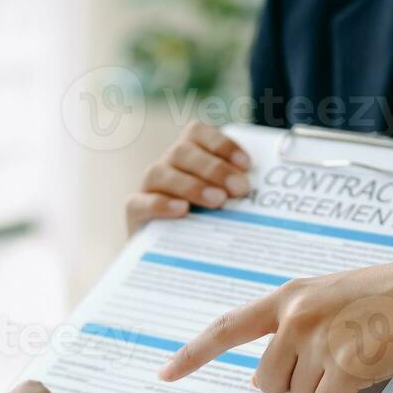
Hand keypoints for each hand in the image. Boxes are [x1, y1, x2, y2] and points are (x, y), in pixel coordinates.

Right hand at [126, 122, 251, 234]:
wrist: (170, 260)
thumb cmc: (204, 224)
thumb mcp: (223, 204)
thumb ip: (234, 192)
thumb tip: (257, 192)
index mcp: (188, 154)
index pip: (198, 132)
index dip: (222, 144)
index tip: (246, 165)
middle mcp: (166, 164)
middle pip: (183, 151)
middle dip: (215, 168)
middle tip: (240, 189)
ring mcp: (148, 186)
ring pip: (161, 172)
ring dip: (193, 185)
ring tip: (218, 202)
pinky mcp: (134, 210)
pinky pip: (141, 202)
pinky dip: (162, 204)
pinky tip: (182, 210)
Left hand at [159, 259, 392, 392]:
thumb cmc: (387, 297)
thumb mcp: (328, 297)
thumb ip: (292, 327)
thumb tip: (265, 379)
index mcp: (288, 297)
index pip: (227, 328)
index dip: (194, 354)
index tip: (167, 374)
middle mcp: (296, 316)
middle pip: (267, 382)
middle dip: (295, 384)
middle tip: (333, 361)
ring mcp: (318, 340)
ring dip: (326, 390)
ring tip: (357, 357)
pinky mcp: (344, 363)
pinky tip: (368, 370)